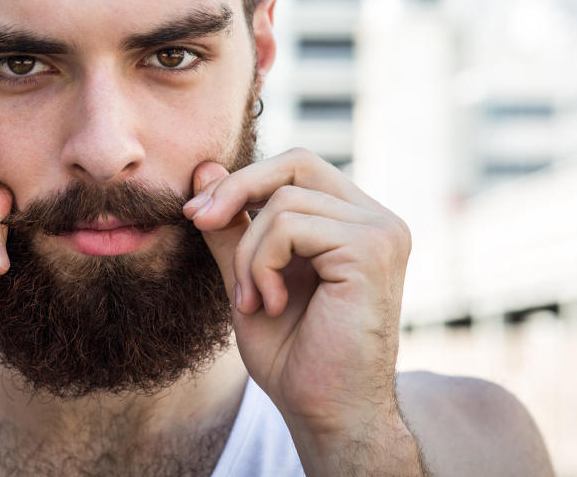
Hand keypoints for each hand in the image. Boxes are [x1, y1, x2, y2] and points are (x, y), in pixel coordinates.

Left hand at [184, 149, 416, 470]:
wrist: (325, 413)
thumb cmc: (293, 354)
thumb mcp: (247, 277)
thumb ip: (232, 225)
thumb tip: (205, 168)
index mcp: (353, 221)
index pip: (295, 167)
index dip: (242, 181)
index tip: (196, 214)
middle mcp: (376, 219)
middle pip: (296, 162)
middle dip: (236, 189)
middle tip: (198, 221)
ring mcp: (380, 232)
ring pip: (283, 202)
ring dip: (248, 253)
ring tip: (251, 300)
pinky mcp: (372, 249)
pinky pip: (290, 226)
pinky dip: (262, 265)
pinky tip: (271, 304)